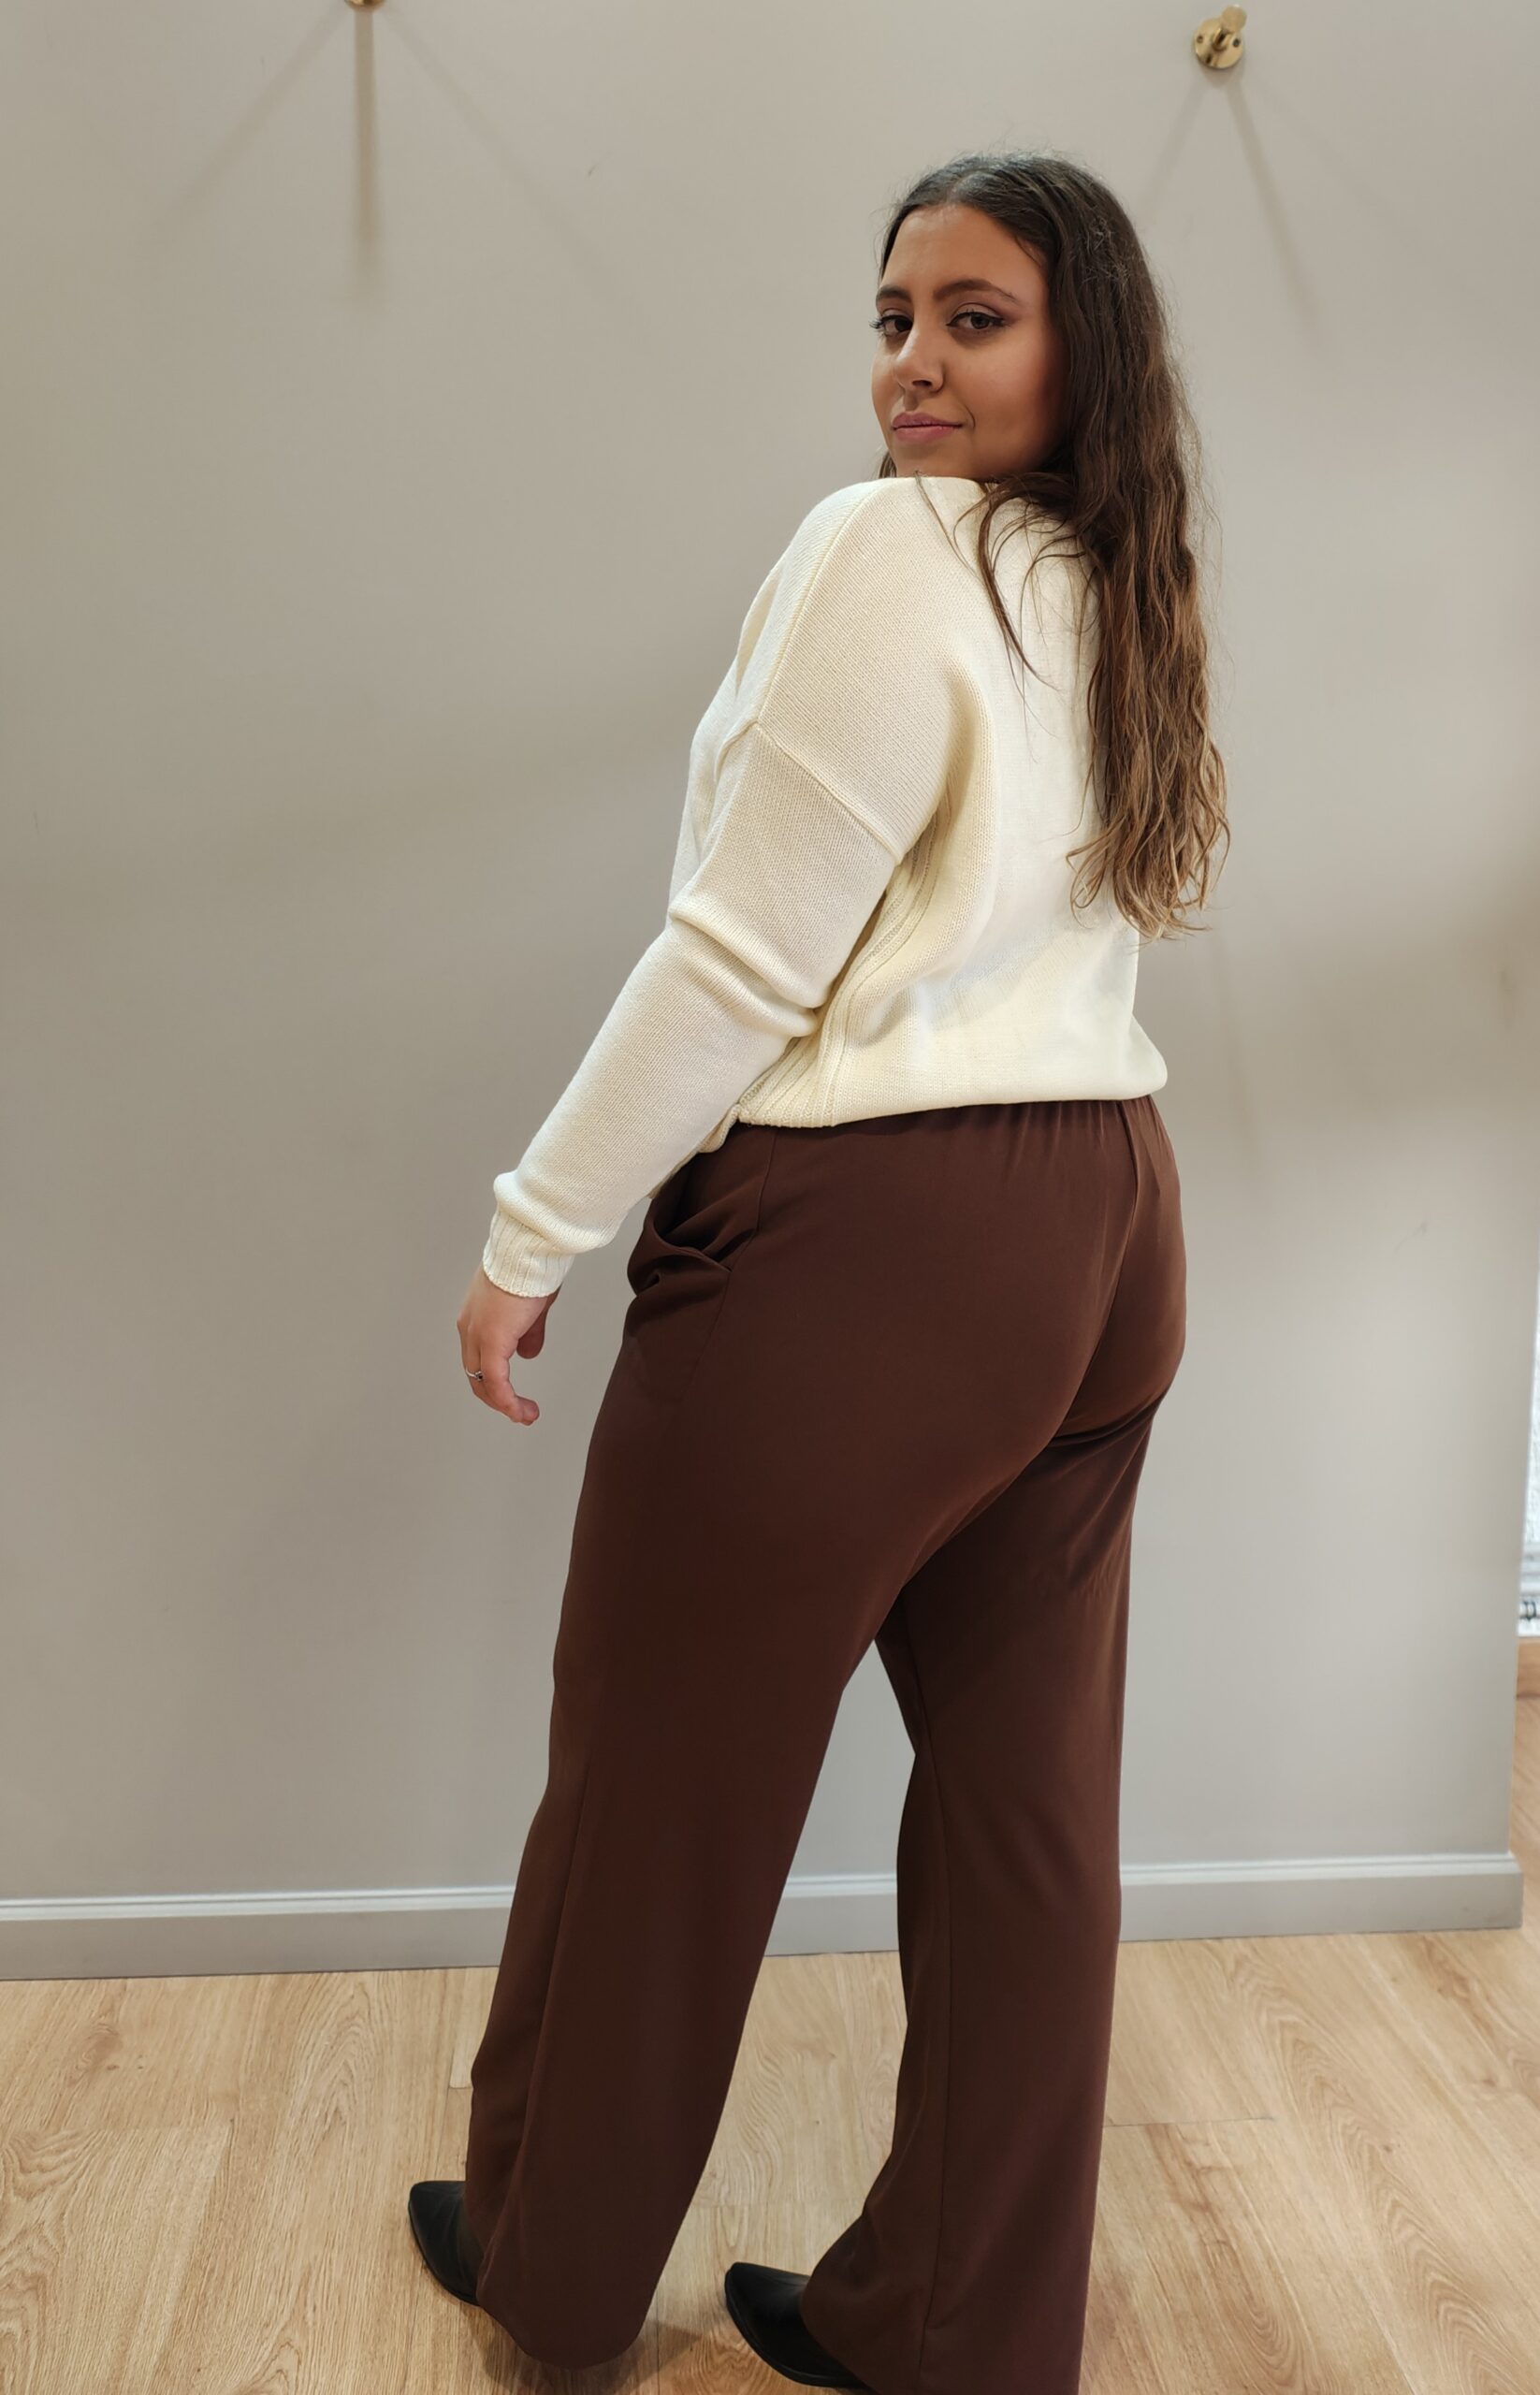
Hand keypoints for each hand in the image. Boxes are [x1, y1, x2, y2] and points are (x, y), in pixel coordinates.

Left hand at [458, 1264, 559, 1425]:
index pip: (479, 1356)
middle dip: (497, 1396)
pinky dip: (508, 1401)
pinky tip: (522, 1411)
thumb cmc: (533, 1269)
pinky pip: (496, 1382)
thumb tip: (528, 1353)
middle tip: (518, 1411)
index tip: (512, 1393)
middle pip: (476, 1373)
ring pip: (483, 1382)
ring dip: (504, 1403)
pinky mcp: (492, 1342)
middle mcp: (470, 1327)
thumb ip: (528, 1332)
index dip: (494, 1378)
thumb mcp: (531, 1308)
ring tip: (525, 1415)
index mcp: (477, 1316)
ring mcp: (478, 1335)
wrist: (530, 1253)